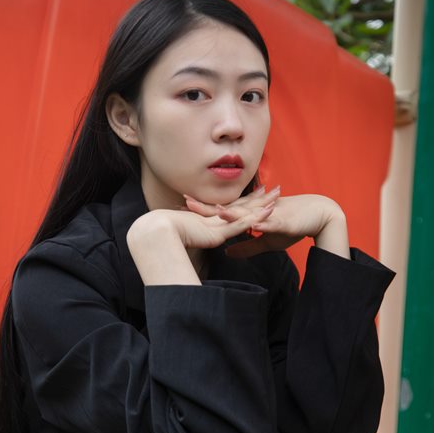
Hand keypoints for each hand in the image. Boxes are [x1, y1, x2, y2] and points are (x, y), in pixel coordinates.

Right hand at [127, 184, 278, 256]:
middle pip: (243, 207)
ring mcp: (217, 224)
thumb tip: (195, 243)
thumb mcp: (185, 239)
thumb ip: (193, 240)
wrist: (156, 233)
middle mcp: (216, 220)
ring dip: (262, 206)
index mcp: (211, 221)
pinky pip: (239, 225)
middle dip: (260, 198)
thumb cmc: (166, 238)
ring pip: (244, 213)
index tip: (260, 193)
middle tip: (276, 189)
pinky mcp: (216, 232)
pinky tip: (267, 214)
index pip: (232, 209)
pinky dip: (253, 219)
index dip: (247, 202)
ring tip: (277, 197)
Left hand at [185, 189, 345, 257]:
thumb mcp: (265, 241)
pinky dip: (257, 222)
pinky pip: (267, 222)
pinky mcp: (280, 220)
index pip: (222, 214)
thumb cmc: (291, 226)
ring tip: (213, 212)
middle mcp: (255, 212)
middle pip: (227, 210)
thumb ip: (246, 246)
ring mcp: (267, 215)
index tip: (182, 211)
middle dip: (207, 207)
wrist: (317, 215)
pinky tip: (251, 223)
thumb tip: (227, 253)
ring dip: (229, 213)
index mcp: (249, 216)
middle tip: (184, 203)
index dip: (203, 213)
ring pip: (244, 213)